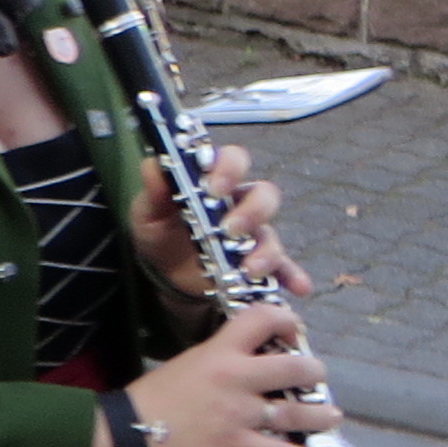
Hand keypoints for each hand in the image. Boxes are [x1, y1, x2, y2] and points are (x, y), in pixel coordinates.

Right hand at [115, 299, 341, 446]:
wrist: (129, 434)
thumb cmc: (157, 397)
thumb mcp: (190, 363)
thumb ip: (225, 361)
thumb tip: (259, 364)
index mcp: (220, 352)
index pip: (263, 320)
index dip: (287, 320)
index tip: (293, 331)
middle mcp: (236, 379)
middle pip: (297, 367)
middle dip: (313, 372)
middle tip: (313, 379)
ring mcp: (240, 415)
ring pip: (300, 412)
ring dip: (323, 414)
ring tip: (330, 415)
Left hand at [130, 138, 307, 299]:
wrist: (166, 273)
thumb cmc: (161, 231)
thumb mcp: (149, 212)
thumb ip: (154, 191)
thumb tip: (154, 165)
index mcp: (214, 182)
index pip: (233, 160)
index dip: (230, 168)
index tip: (215, 188)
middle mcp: (240, 204)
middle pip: (264, 195)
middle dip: (252, 211)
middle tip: (230, 230)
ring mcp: (253, 234)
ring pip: (272, 234)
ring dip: (266, 251)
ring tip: (249, 269)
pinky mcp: (258, 262)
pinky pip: (283, 268)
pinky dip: (292, 275)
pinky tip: (298, 286)